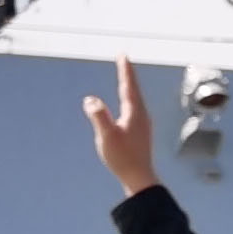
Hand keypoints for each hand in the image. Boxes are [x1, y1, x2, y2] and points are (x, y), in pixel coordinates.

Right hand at [84, 57, 162, 193]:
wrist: (139, 178)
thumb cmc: (122, 158)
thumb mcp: (107, 137)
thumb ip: (99, 117)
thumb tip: (90, 99)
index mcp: (134, 113)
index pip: (129, 86)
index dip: (125, 70)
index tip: (123, 55)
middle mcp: (142, 116)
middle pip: (134, 90)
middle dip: (127, 75)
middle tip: (124, 61)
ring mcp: (142, 124)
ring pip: (135, 100)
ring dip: (129, 87)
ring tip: (126, 78)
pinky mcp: (140, 133)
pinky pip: (134, 109)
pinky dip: (129, 100)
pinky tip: (128, 106)